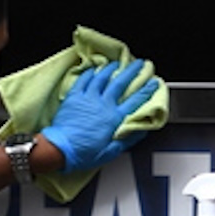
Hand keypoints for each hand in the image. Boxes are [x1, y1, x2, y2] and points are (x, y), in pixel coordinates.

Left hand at [41, 59, 161, 172]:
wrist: (61, 148)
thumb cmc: (84, 152)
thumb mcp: (110, 152)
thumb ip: (127, 140)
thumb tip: (141, 131)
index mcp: (113, 118)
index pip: (134, 101)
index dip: (146, 91)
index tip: (153, 83)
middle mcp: (102, 105)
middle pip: (119, 83)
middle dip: (131, 71)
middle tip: (138, 63)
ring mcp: (87, 99)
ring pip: (101, 78)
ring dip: (110, 69)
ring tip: (116, 63)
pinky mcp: (74, 97)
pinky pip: (83, 81)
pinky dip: (89, 73)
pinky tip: (93, 69)